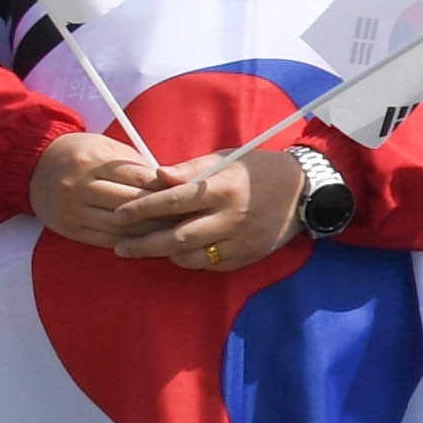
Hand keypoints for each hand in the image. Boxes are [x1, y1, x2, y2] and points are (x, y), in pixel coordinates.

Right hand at [27, 129, 184, 247]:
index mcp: (93, 162)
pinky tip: (149, 241)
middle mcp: (79, 186)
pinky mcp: (68, 228)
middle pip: (131, 205)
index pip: (140, 179)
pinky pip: (105, 239)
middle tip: (190, 218)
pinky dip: (130, 241)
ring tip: (175, 233)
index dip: (168, 189)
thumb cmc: (83, 154)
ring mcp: (71, 210)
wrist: (35, 165)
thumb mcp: (108, 150)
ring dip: (150, 232)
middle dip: (163, 213)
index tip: (191, 196)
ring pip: (120, 226)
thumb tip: (173, 185)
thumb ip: (137, 167)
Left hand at [116, 143, 307, 270]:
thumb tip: (157, 175)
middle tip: (119, 247)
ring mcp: (241, 239)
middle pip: (177, 236)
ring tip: (146, 248)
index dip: (142, 209)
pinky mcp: (248, 255)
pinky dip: (190, 260)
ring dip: (165, 253)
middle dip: (144, 244)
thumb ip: (190, 169)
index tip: (118, 215)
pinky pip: (211, 264)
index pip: (173, 200)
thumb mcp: (226, 159)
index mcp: (223, 188)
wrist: (304, 190)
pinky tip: (179, 253)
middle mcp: (231, 216)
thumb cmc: (258, 169)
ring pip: (192, 255)